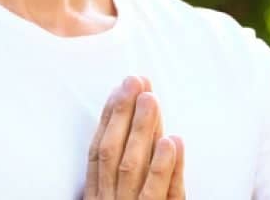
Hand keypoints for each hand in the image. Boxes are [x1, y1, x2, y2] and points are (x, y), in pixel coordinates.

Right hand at [83, 76, 185, 199]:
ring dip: (141, 129)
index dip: (107, 118)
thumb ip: (126, 172)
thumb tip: (135, 128)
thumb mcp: (119, 199)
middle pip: (112, 151)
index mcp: (99, 196)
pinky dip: (163, 166)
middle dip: (122, 113)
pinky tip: (171, 141)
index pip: (99, 151)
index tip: (118, 90)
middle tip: (134, 81)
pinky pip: (156, 192)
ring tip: (150, 99)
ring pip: (132, 165)